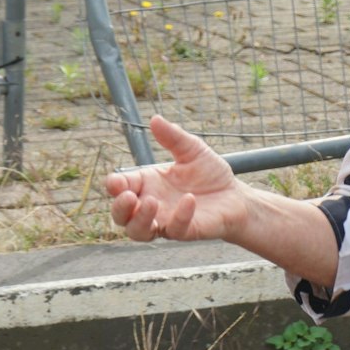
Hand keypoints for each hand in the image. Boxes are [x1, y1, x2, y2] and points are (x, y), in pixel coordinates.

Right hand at [104, 115, 250, 242]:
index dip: (114, 185)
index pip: (120, 187)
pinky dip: (180, 215)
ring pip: (137, 231)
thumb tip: (155, 118)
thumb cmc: (210, 174)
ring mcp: (165, 220)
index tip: (117, 182)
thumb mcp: (192, 150)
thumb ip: (173, 137)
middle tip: (129, 196)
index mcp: (147, 183)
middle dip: (120, 207)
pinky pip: (174, 229)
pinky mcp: (184, 231)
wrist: (236, 196)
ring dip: (139, 220)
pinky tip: (190, 199)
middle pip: (120, 215)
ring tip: (151, 202)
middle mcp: (151, 205)